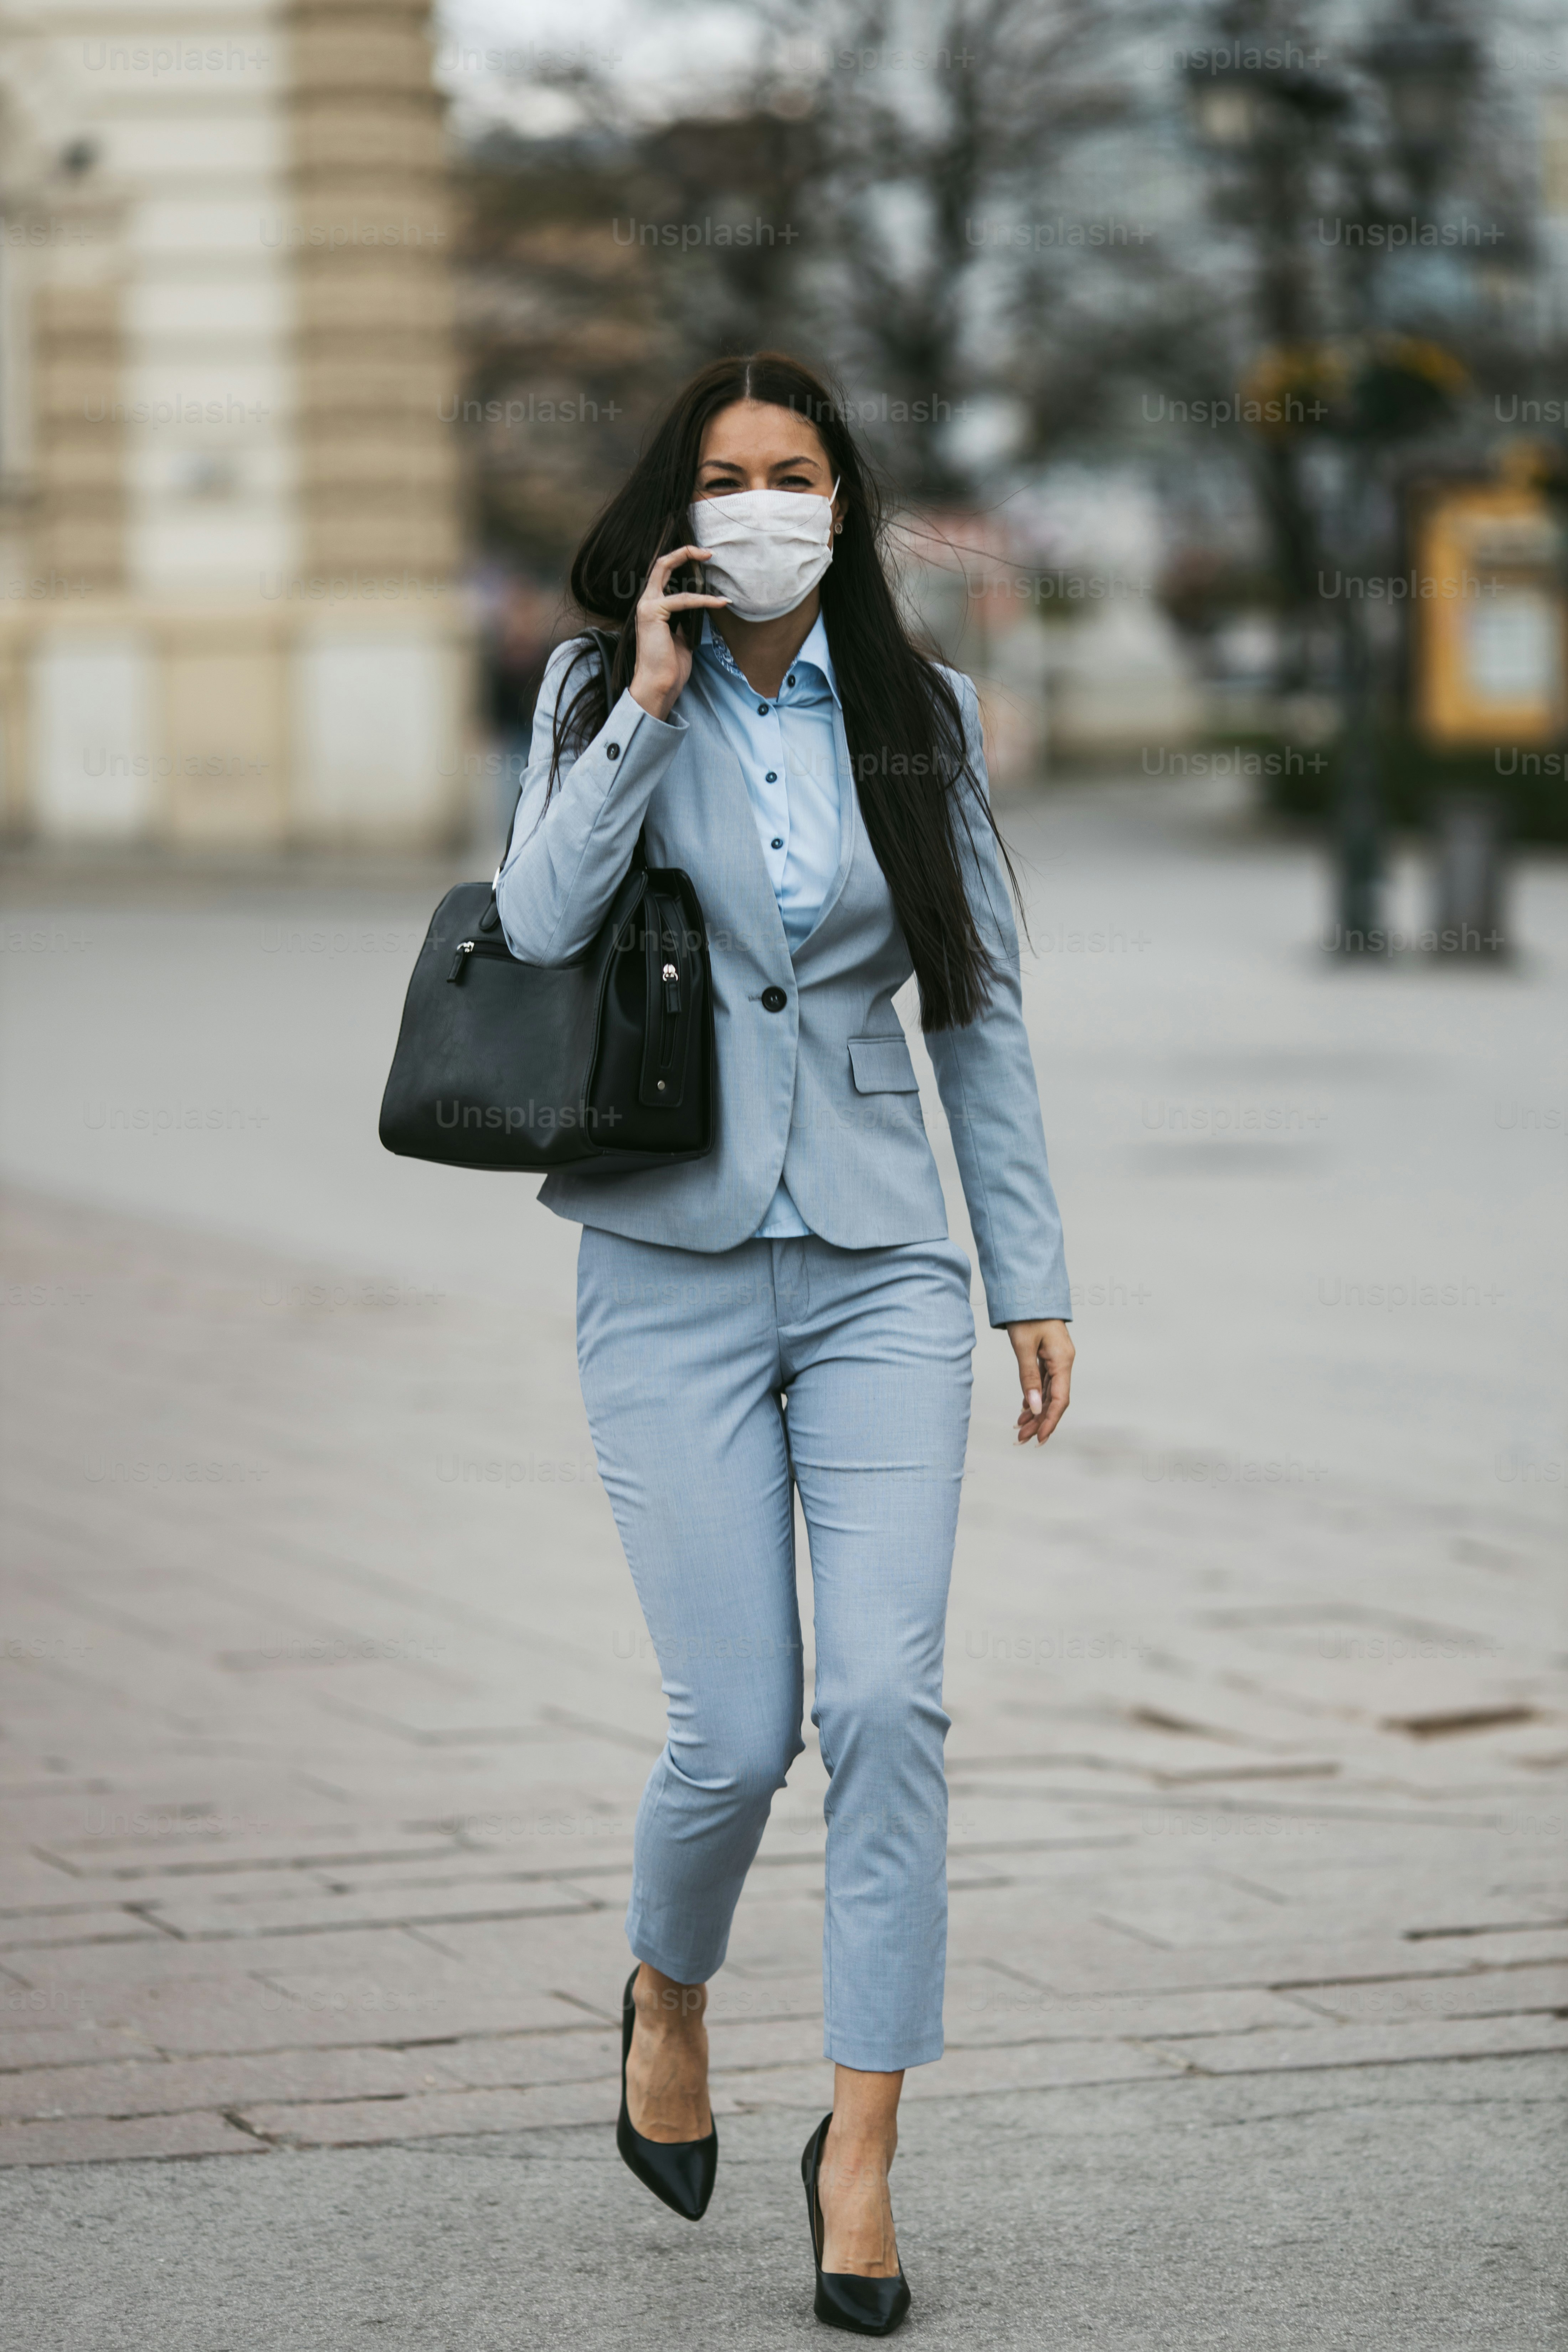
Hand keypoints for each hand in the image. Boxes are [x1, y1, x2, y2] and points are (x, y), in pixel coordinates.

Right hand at [629, 545, 728, 721]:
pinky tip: (720, 601)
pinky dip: (703, 599)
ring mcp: (647, 606)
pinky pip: (683, 599)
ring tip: (712, 561)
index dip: (681, 561)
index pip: (663, 574)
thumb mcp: (681, 638)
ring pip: (666, 570)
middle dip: (684, 552)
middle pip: (661, 564)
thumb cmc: (670, 666)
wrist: (659, 685)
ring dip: (692, 565)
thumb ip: (685, 622)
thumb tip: (698, 612)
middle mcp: (646, 602)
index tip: (702, 559)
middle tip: (707, 551)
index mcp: (652, 607)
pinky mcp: (653, 613)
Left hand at [1007, 1319, 1073, 1445]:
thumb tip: (1034, 1407)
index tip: (1039, 1439)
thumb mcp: (1023, 1346)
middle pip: (1055, 1399)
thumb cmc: (1027, 1314)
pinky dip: (1034, 1395)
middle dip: (1040, 1421)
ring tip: (1020, 1428)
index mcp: (1063, 1360)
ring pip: (1049, 1392)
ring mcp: (1057, 1358)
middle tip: (1022, 1438)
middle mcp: (1063, 1362)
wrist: (1029, 1290)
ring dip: (1036, 1411)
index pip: (1060, 1400)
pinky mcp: (1048, 1355)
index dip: (1050, 1421)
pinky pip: (1044, 1381)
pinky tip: (1025, 1408)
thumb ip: (1029, 1377)